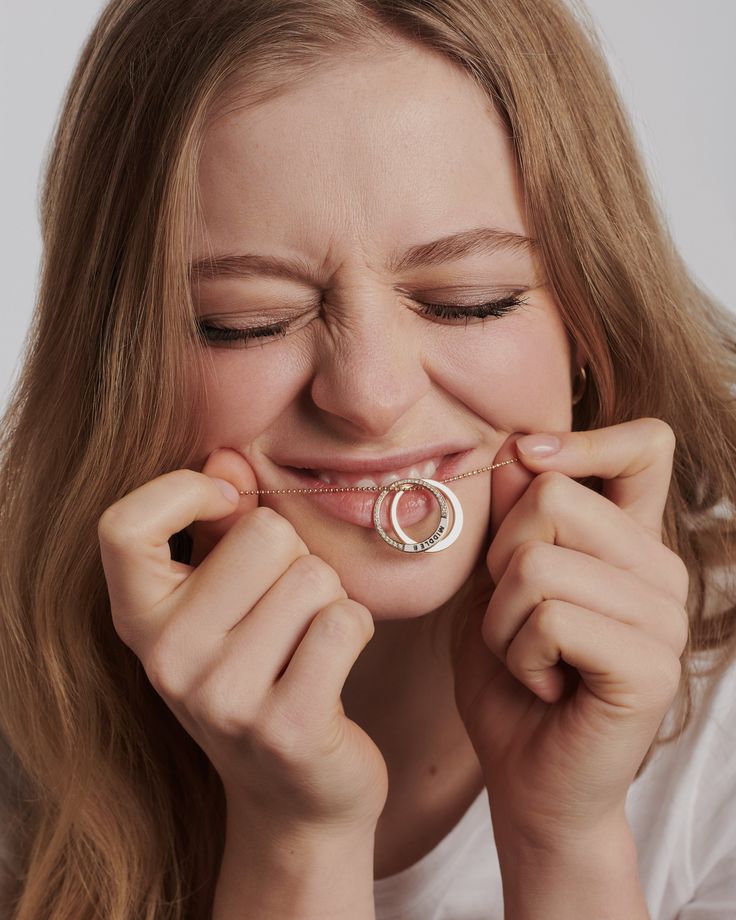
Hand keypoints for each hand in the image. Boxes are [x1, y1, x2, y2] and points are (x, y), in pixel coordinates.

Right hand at [97, 447, 387, 844]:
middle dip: (295, 559)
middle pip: (263, 533)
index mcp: (140, 619)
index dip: (186, 493)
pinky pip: (345, 620)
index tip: (231, 507)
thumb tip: (229, 458)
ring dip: (328, 598)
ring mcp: (222, 699)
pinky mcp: (287, 727)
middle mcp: (166, 660)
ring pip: (313, 575)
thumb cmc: (261, 674)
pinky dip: (355, 628)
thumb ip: (223, 523)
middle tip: (285, 611)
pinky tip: (333, 665)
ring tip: (307, 643)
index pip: (124, 524)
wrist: (294, 793)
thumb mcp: (225, 601)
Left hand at [451, 419, 688, 851]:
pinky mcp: (650, 665)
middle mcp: (660, 570)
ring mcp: (664, 618)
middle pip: (554, 499)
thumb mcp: (494, 584)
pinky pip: (549, 618)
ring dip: (502, 618)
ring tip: (526, 655)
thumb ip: (509, 518)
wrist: (529, 778)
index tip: (527, 459)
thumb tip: (515, 447)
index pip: (645, 446)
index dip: (584, 438)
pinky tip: (544, 683)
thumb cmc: (510, 677)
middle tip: (515, 616)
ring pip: (538, 562)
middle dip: (499, 559)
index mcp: (630, 541)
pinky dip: (518, 653)